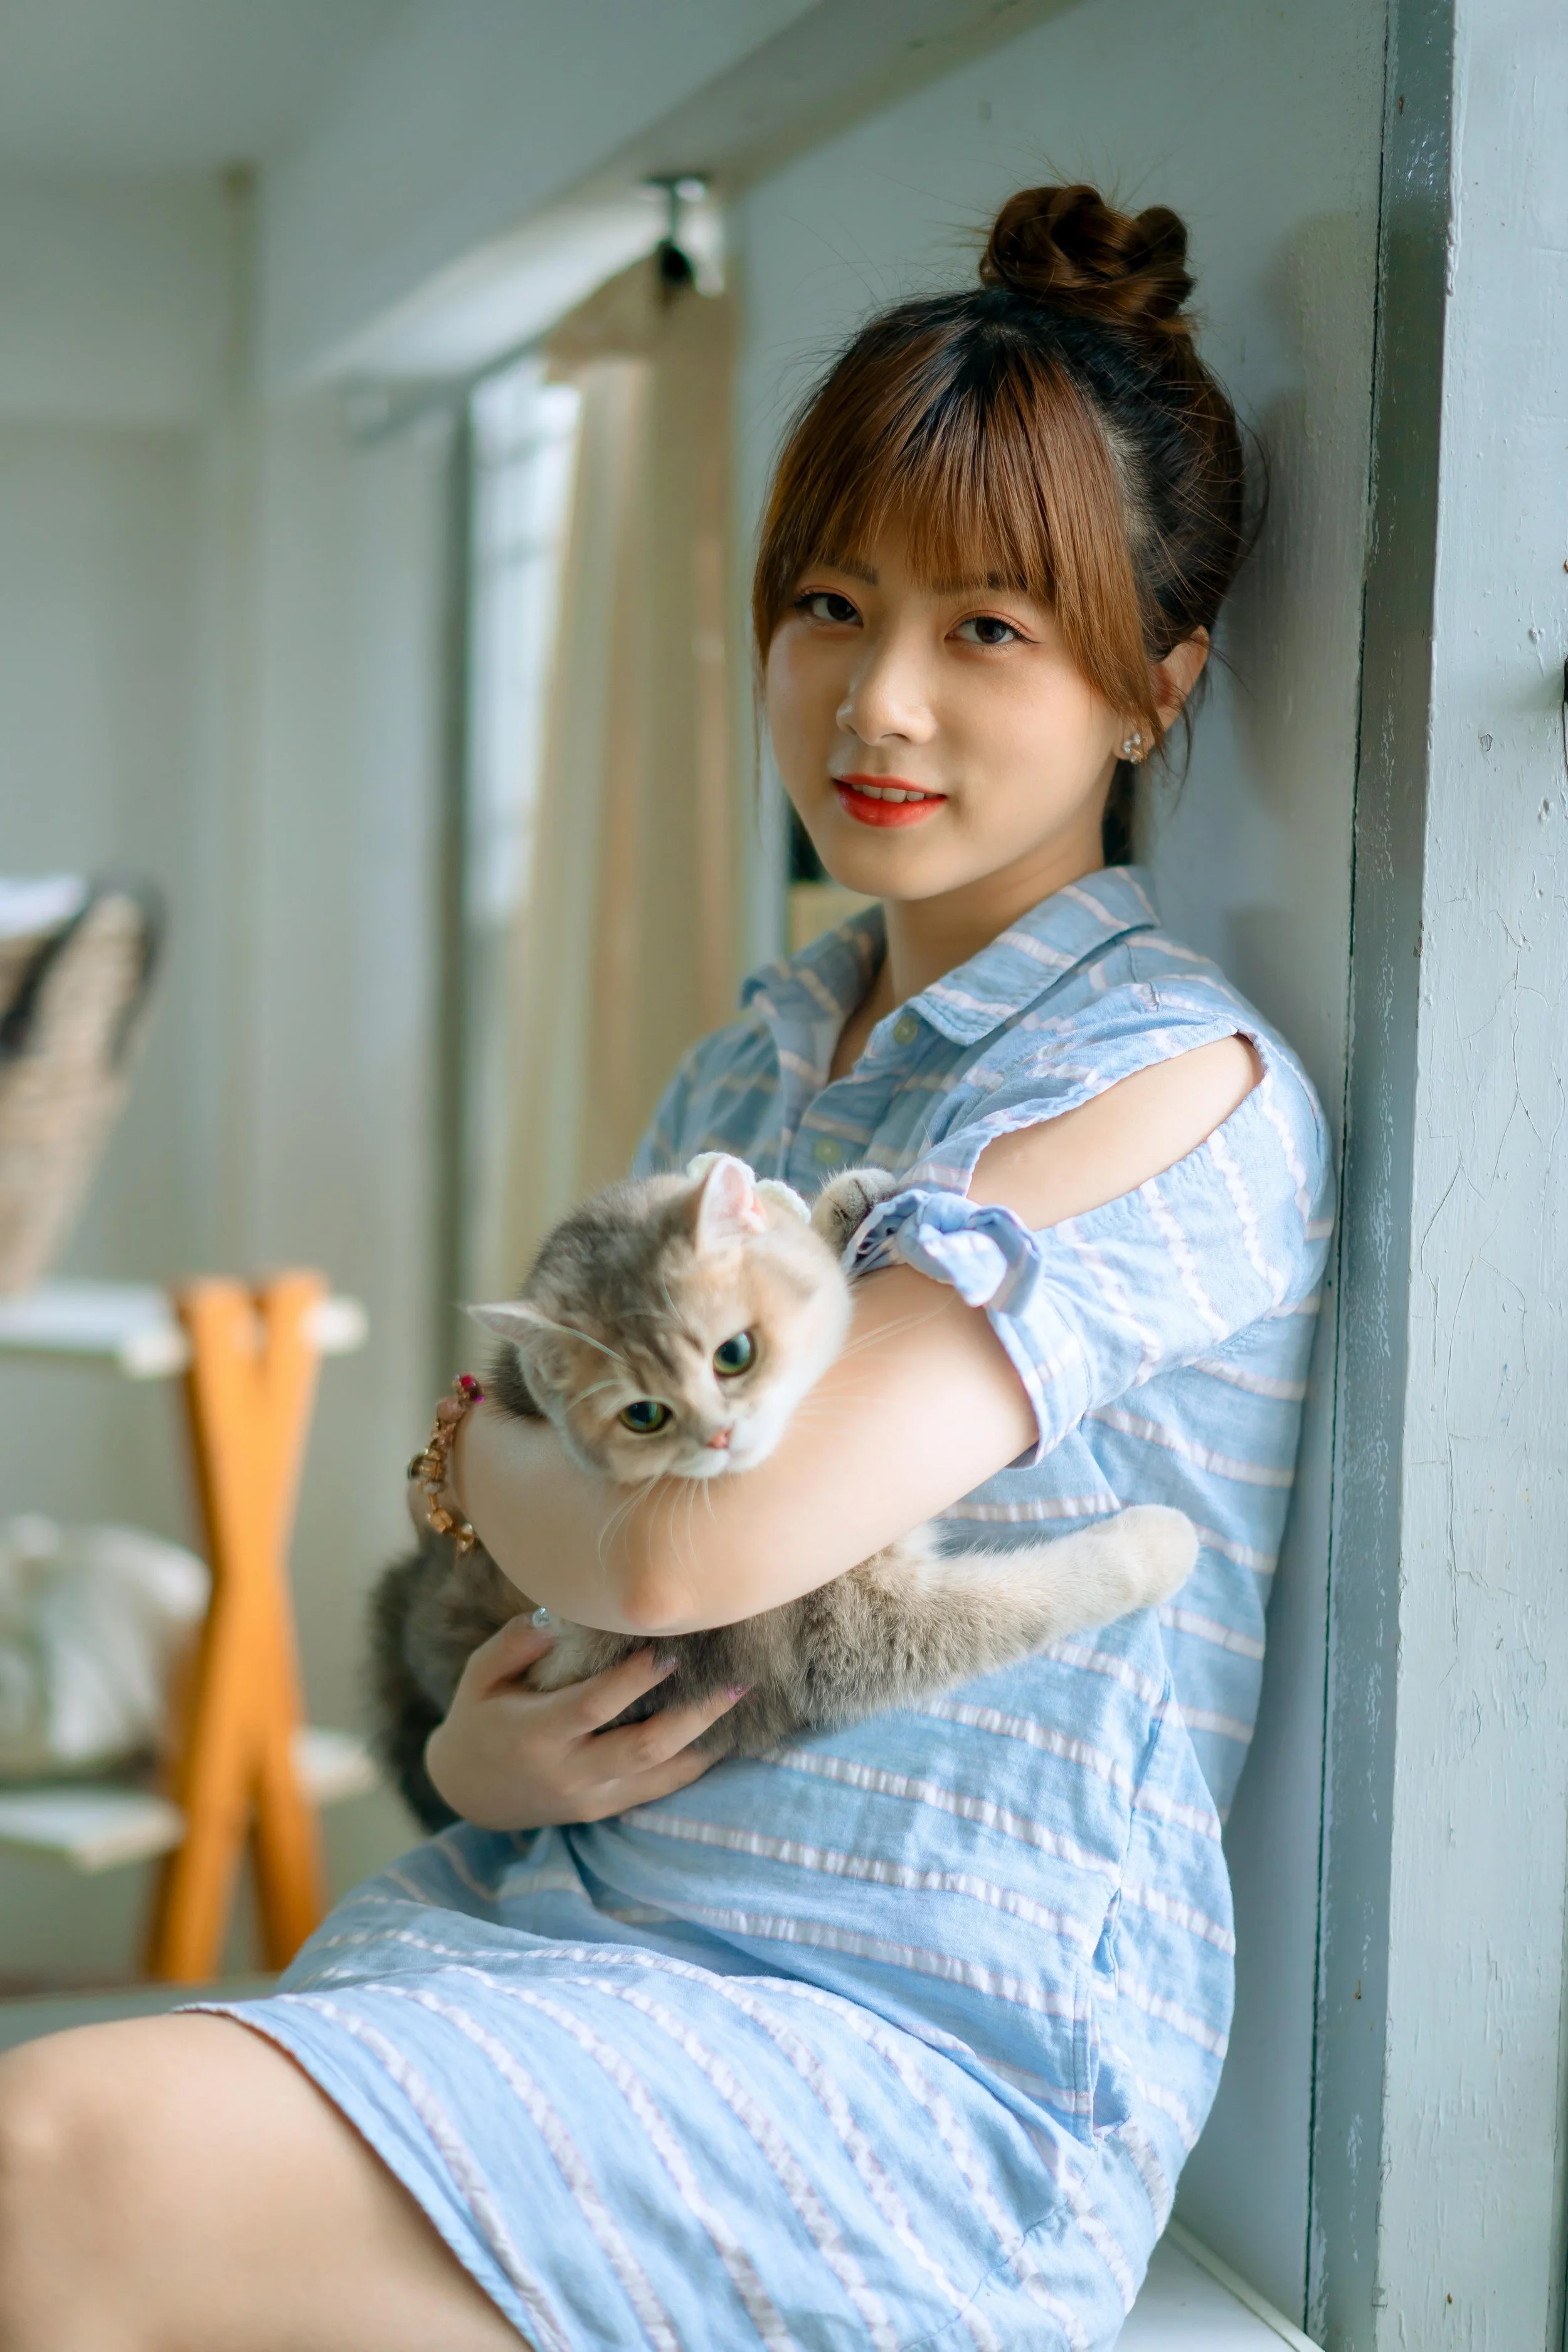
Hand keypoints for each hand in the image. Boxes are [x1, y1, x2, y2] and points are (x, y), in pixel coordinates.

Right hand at [423, 1614, 741, 1830]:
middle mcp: (569, 1772)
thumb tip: (562, 1613)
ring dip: (705, 1740)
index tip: (671, 1648)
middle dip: (694, 1714)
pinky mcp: (604, 1809)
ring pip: (660, 1774)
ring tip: (740, 1702)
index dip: (635, 1679)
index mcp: (536, 1734)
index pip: (595, 1706)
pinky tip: (721, 1735)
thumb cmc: (478, 1718)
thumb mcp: (480, 1675)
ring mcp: (591, 1797)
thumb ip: (517, 1642)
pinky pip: (657, 1790)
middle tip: (735, 1680)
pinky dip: (692, 1764)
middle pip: (645, 1746)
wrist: (469, 1792)